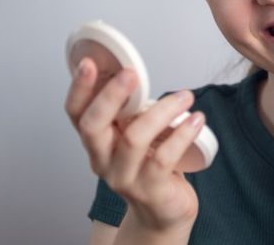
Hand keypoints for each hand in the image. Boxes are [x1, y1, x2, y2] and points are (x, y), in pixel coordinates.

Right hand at [64, 58, 206, 231]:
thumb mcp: (136, 133)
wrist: (163, 211)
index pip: (77, 113)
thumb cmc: (151, 164)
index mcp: (97, 141)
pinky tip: (196, 119)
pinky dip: (182, 134)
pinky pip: (163, 158)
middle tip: (132, 73)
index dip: (79, 89)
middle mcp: (103, 160)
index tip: (90, 64)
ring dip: (162, 111)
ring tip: (186, 96)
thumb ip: (133, 110)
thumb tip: (137, 70)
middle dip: (110, 96)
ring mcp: (124, 177)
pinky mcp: (150, 190)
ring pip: (134, 138)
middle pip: (93, 126)